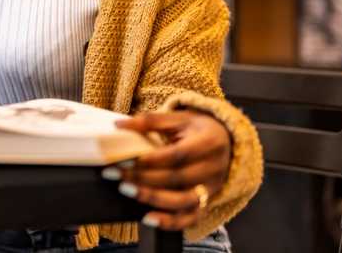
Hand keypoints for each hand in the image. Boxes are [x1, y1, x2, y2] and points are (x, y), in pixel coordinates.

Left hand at [107, 110, 231, 230]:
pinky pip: (189, 218)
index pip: (177, 155)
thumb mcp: (180, 119)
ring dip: (152, 198)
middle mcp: (213, 169)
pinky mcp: (206, 203)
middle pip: (176, 178)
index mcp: (208, 143)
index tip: (123, 159)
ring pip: (183, 201)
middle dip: (142, 178)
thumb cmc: (198, 129)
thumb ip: (150, 121)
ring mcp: (211, 189)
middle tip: (115, 174)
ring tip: (126, 190)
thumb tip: (118, 125)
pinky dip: (170, 222)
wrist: (227, 143)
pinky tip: (148, 219)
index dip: (150, 160)